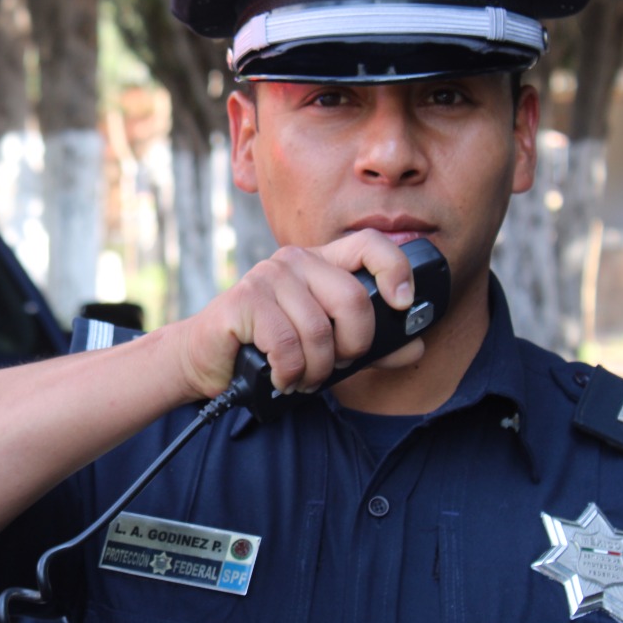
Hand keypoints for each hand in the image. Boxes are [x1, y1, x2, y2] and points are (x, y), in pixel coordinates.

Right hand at [170, 230, 424, 397]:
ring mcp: (267, 277)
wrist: (207, 359)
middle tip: (337, 365)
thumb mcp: (329, 346)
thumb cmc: (270, 348)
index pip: (370, 244)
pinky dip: (289, 372)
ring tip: (302, 377)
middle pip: (353, 299)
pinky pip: (286, 344)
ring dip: (316, 369)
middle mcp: (295, 260)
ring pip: (319, 331)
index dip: (395, 270)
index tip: (403, 304)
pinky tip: (281, 377)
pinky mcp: (243, 301)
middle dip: (353, 346)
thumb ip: (372, 345)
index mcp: (321, 262)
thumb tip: (415, 345)